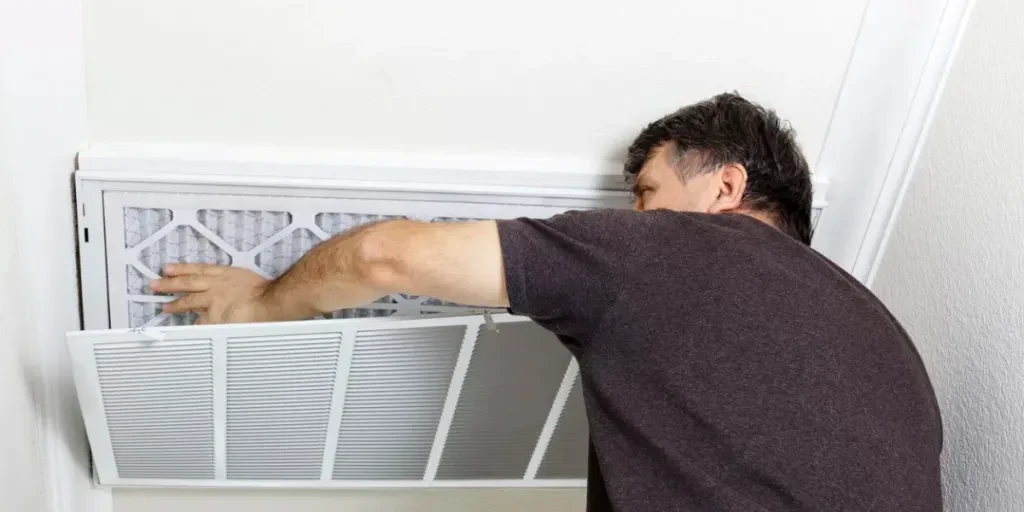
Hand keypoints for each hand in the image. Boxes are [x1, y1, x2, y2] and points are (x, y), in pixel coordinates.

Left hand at [151, 264, 272, 324]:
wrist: (269, 301)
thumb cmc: (264, 290)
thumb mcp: (245, 276)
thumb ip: (232, 280)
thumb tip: (226, 287)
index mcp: (224, 273)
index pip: (197, 269)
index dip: (181, 269)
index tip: (167, 269)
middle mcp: (214, 285)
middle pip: (187, 283)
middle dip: (169, 284)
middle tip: (155, 285)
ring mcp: (212, 301)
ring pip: (189, 301)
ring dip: (175, 305)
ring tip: (165, 307)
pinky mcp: (214, 317)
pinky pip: (201, 322)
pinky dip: (195, 324)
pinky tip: (188, 327)